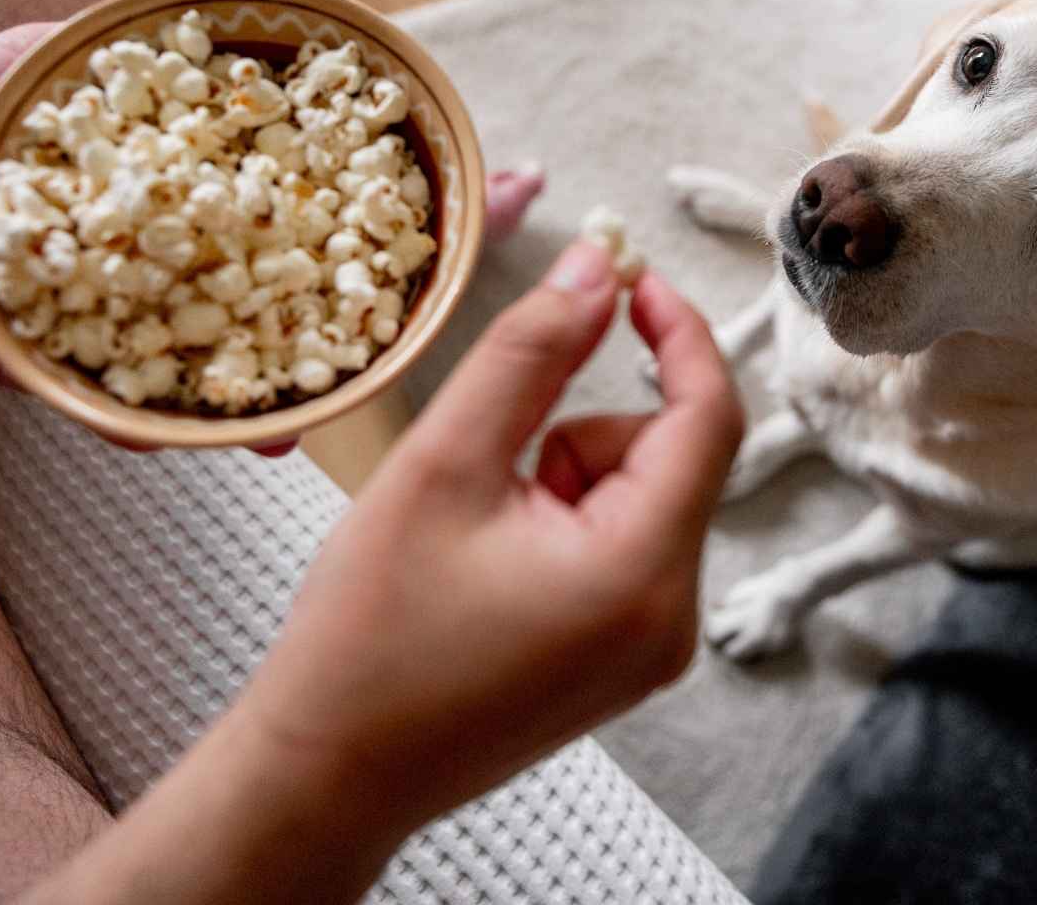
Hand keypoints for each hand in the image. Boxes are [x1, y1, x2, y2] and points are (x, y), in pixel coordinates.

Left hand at [0, 21, 545, 410]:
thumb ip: (72, 48)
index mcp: (192, 187)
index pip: (310, 183)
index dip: (397, 186)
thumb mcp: (5, 67)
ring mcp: (141, 320)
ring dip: (298, 382)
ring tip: (340, 401)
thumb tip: (140, 17)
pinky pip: (143, 410)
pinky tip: (252, 432)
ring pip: (241, 361)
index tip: (510, 180)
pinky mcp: (82, 375)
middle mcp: (185, 257)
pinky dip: (188, 425)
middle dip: (383, 297)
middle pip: (301, 282)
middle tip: (449, 304)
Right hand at [247, 241, 743, 821]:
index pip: (708, 416)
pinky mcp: (624, 662)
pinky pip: (625, 549)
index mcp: (641, 572)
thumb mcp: (444, 462)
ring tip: (476, 534)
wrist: (328, 770)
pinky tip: (489, 568)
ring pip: (641, 499)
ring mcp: (651, 650)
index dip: (677, 331)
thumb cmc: (368, 631)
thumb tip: (599, 266)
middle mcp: (670, 620)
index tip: (628, 278)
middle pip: (669, 459)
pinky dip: (566, 526)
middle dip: (578, 434)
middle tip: (489, 471)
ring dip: (565, 481)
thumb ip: (530, 351)